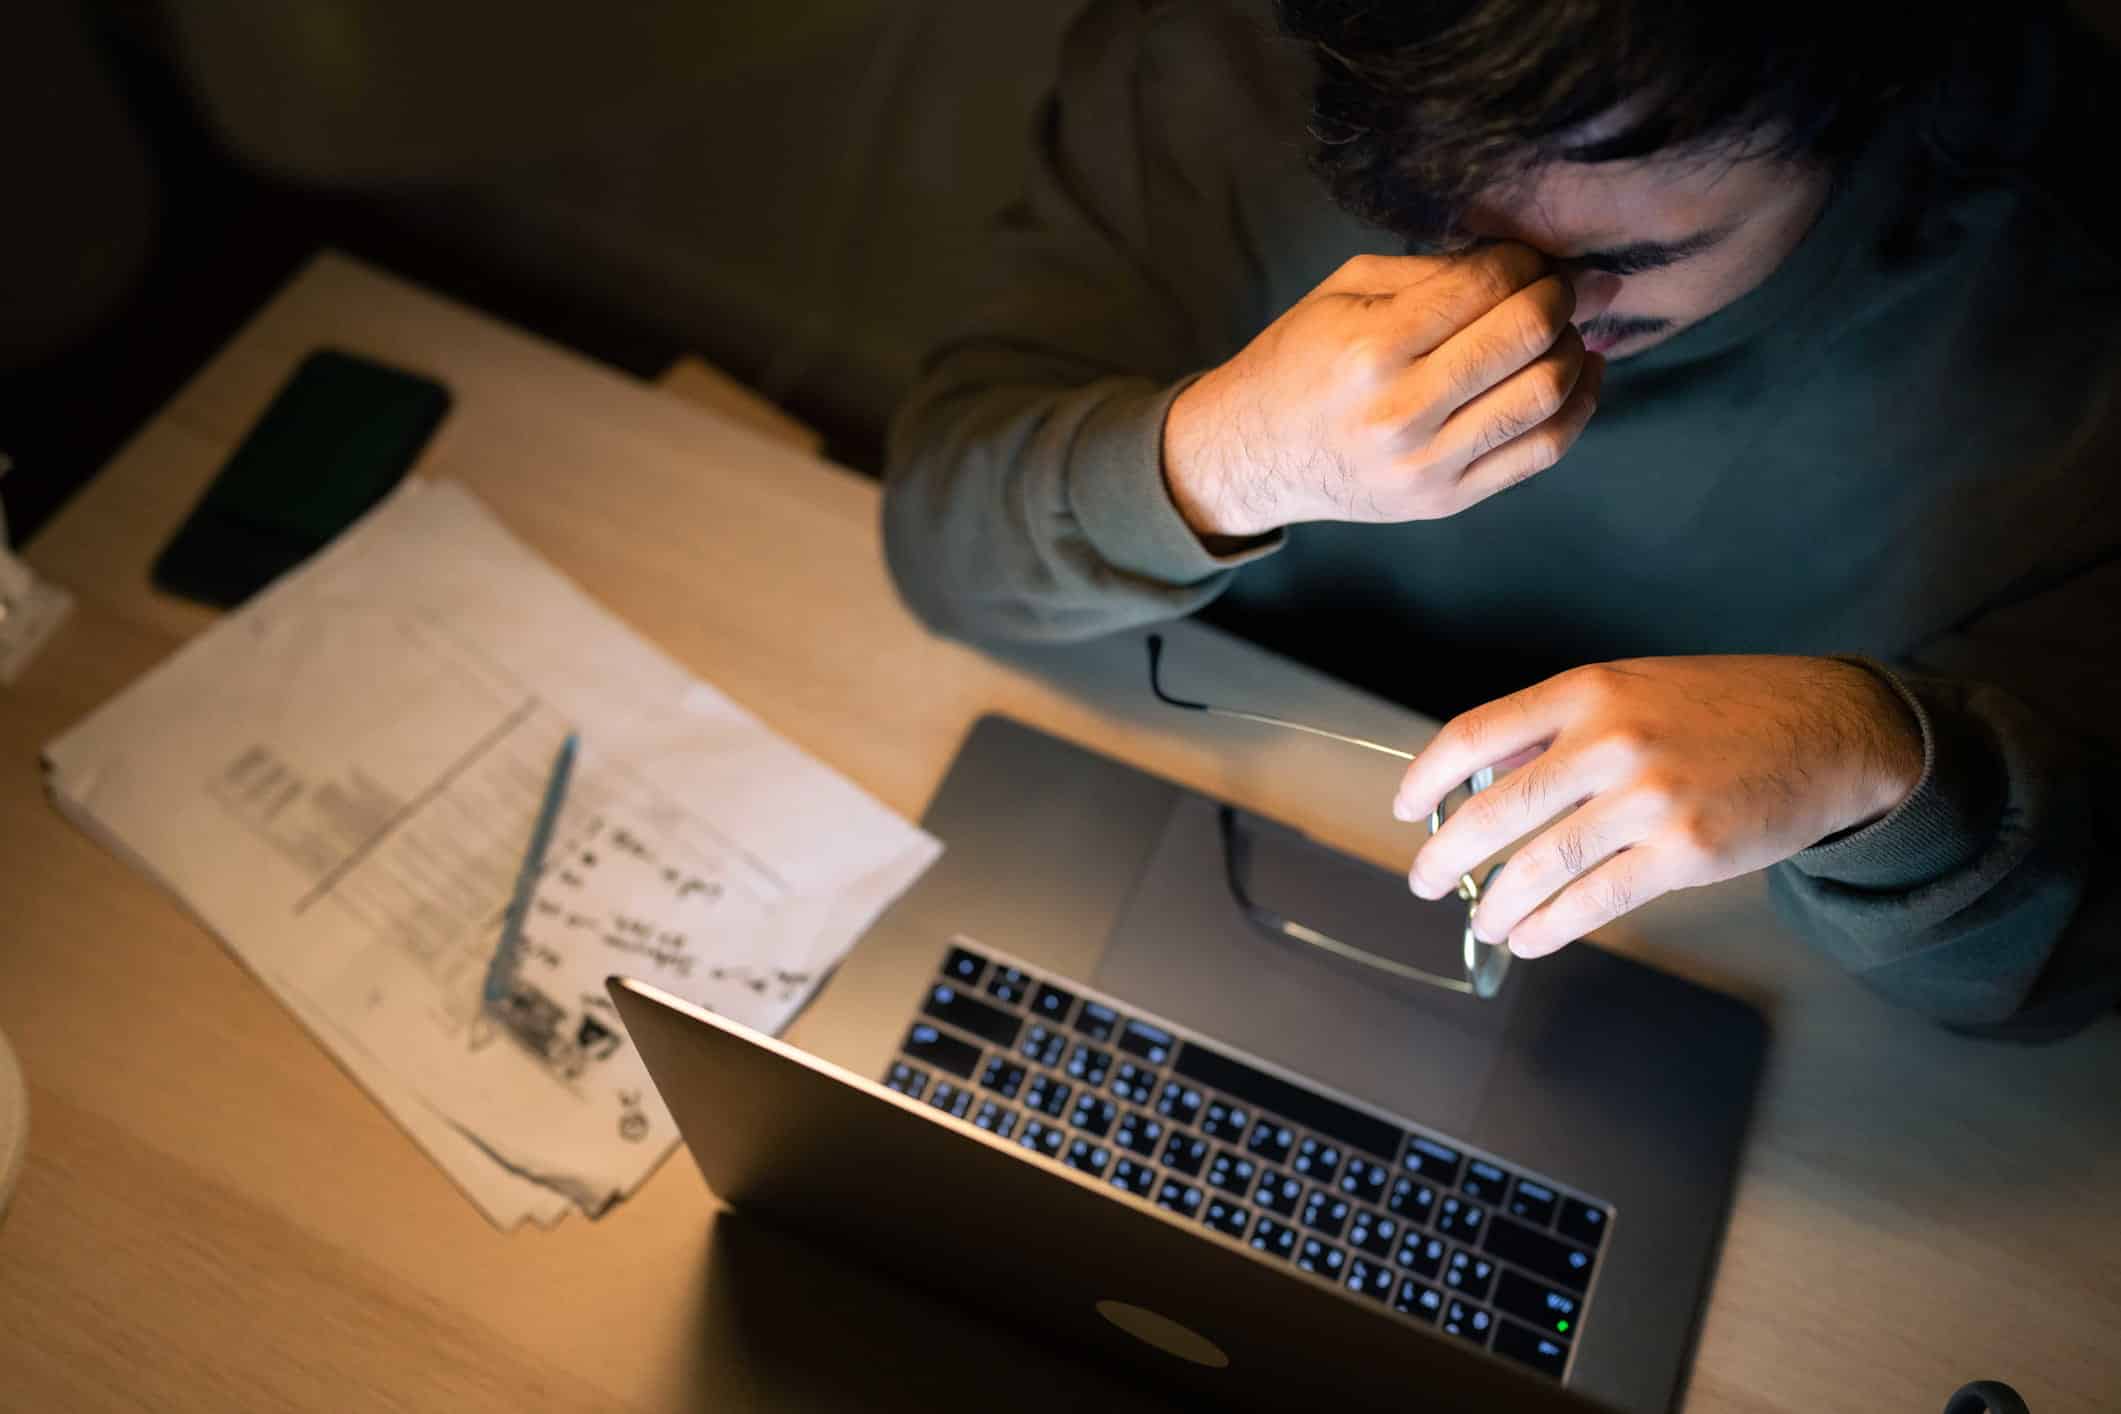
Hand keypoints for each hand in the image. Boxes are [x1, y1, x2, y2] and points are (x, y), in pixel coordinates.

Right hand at [1161, 244, 1618, 539]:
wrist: (1251, 454)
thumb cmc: (1300, 361)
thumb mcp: (1345, 292)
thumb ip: (1432, 272)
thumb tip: (1528, 262)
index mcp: (1371, 347)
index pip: (1486, 285)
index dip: (1527, 261)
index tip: (1534, 258)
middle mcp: (1400, 410)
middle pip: (1527, 334)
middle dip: (1562, 297)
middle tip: (1563, 286)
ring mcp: (1425, 464)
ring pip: (1546, 394)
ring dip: (1574, 349)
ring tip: (1565, 331)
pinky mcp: (1444, 500)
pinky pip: (1541, 451)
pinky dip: (1578, 406)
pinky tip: (1578, 376)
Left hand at [1390, 656, 1925, 957]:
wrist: (1830, 730)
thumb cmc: (1725, 709)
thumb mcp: (1632, 688)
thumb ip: (1557, 728)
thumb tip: (1480, 777)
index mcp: (1588, 692)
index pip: (1474, 736)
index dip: (1426, 779)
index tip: (1406, 809)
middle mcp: (1611, 741)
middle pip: (1495, 812)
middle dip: (1447, 858)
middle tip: (1426, 881)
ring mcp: (1648, 799)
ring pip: (1539, 866)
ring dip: (1496, 903)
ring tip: (1483, 918)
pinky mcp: (1684, 852)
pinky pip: (1594, 900)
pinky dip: (1550, 926)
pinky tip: (1531, 936)